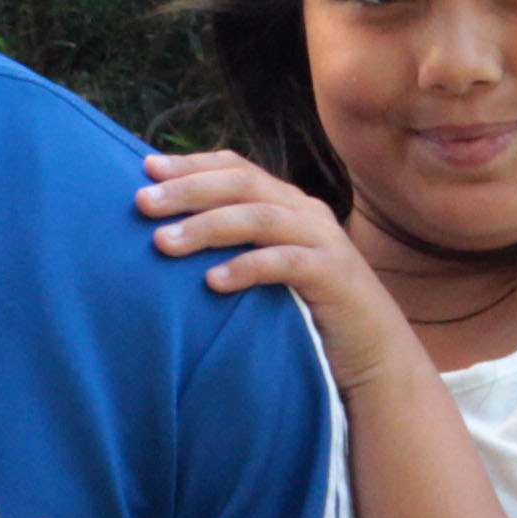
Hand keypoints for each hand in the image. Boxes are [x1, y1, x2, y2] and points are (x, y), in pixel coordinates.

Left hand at [138, 148, 414, 391]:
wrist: (373, 353)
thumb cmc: (307, 313)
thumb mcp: (268, 270)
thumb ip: (235, 246)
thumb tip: (166, 237)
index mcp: (288, 204)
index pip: (236, 168)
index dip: (192, 164)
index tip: (145, 167)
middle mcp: (306, 213)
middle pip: (242, 184)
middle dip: (189, 189)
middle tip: (142, 202)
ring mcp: (323, 242)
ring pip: (260, 218)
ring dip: (208, 227)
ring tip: (164, 242)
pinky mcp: (334, 277)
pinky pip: (287, 263)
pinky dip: (248, 267)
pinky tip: (213, 281)